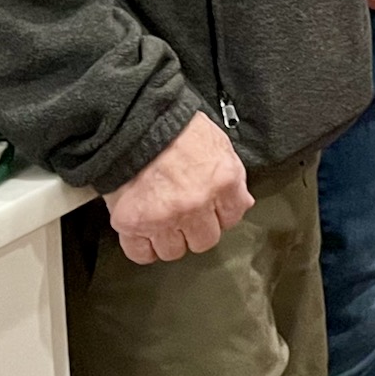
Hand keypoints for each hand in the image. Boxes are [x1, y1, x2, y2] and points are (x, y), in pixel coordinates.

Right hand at [103, 111, 252, 264]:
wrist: (134, 122)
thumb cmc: (176, 128)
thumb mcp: (219, 145)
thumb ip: (232, 177)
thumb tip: (241, 202)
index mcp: (223, 182)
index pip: (232, 218)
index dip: (219, 215)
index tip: (210, 210)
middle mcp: (196, 204)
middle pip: (204, 241)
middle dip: (196, 230)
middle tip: (184, 216)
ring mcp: (164, 216)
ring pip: (174, 251)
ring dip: (168, 239)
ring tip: (161, 221)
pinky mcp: (133, 222)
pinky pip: (141, 253)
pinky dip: (142, 247)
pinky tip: (143, 233)